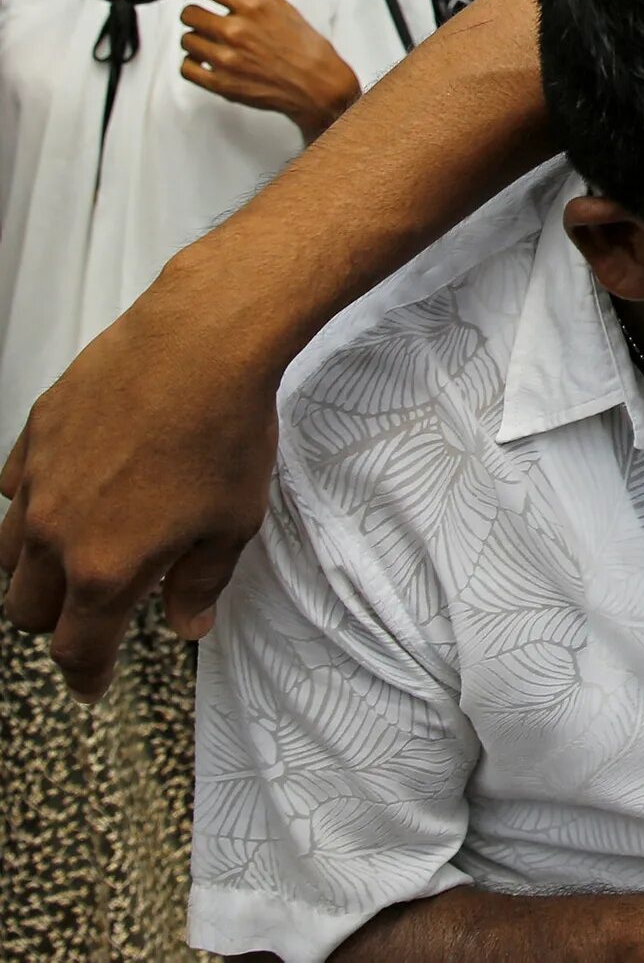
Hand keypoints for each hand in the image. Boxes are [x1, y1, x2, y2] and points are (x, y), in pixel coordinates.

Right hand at [0, 272, 278, 694]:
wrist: (199, 346)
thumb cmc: (228, 437)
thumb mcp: (233, 523)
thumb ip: (201, 582)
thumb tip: (188, 626)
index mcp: (105, 570)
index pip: (77, 647)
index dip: (85, 675)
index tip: (92, 686)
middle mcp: (55, 534)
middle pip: (28, 608)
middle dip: (57, 622)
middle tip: (91, 616)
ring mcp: (36, 483)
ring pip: (8, 552)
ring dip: (34, 569)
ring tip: (73, 559)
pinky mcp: (33, 435)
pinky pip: (13, 488)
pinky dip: (31, 505)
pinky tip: (64, 494)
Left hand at [174, 0, 358, 139]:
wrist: (318, 84)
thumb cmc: (305, 45)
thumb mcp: (283, 7)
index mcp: (251, 6)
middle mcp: (235, 29)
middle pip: (188, 13)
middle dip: (196, 14)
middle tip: (208, 20)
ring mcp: (226, 57)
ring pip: (186, 40)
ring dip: (196, 39)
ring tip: (214, 43)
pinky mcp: (221, 82)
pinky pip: (186, 67)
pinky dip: (193, 63)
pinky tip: (207, 60)